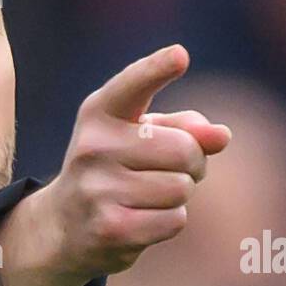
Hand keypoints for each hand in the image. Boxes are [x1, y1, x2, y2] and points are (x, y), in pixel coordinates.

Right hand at [0, 45, 230, 285]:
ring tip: (150, 197)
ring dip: (179, 195)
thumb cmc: (115, 170)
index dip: (157, 69)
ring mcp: (97, 190)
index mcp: (100, 114)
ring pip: (181, 188)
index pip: (133, 85)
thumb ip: (185, 127)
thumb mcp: (141, 137)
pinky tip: (142, 221)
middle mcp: (93, 148)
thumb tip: (222, 136)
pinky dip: (169, 222)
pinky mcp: (110, 229)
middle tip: (171, 171)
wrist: (63, 227)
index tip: (180, 56)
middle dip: (193, 163)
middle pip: (184, 149)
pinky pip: (174, 220)